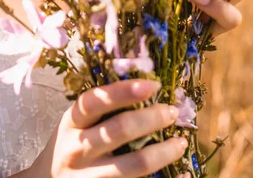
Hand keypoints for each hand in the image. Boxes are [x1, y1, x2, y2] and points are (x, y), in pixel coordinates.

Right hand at [26, 79, 187, 177]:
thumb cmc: (70, 146)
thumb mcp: (75, 124)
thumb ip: (100, 110)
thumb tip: (145, 88)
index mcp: (72, 123)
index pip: (95, 101)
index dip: (124, 91)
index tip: (153, 84)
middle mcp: (77, 149)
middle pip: (119, 130)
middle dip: (152, 118)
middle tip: (172, 111)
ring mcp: (88, 177)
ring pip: (133, 164)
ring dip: (163, 152)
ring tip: (180, 142)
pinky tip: (182, 176)